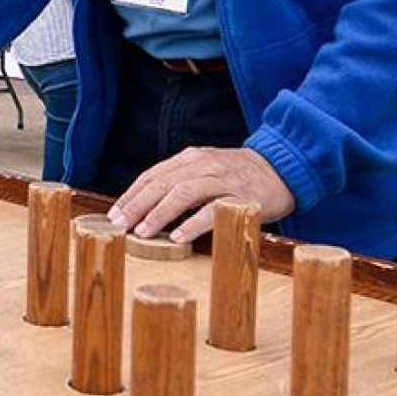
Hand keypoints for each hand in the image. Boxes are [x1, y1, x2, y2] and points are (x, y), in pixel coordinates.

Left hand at [108, 147, 294, 243]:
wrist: (283, 168)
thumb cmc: (238, 177)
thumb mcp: (205, 172)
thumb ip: (180, 184)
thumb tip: (144, 209)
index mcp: (190, 159)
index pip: (152, 176)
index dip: (131, 195)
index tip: (113, 215)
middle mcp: (203, 164)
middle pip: (161, 182)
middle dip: (136, 205)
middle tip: (118, 225)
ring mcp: (222, 179)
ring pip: (183, 192)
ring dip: (159, 213)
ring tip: (142, 232)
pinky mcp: (241, 196)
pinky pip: (213, 209)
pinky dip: (193, 223)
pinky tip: (178, 236)